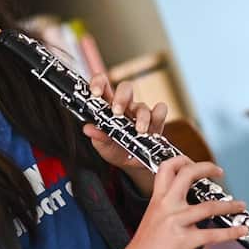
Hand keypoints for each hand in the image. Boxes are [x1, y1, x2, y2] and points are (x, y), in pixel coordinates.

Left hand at [83, 74, 166, 194]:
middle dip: (121, 98)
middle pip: (126, 88)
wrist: (132, 165)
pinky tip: (154, 127)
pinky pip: (160, 111)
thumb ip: (97, 137)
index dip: (99, 83)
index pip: (103, 85)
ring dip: (141, 117)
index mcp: (108, 106)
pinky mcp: (155, 121)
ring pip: (143, 104)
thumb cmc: (115, 150)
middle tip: (117, 112)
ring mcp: (140, 112)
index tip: (95, 92)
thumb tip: (88, 128)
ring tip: (139, 130)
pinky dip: (159, 115)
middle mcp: (125, 106)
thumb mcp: (103, 146)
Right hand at [98, 156, 248, 248]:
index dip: (182, 159)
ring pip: (209, 206)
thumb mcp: (152, 220)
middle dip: (207, 168)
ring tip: (241, 205)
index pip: (166, 168)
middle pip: (187, 174)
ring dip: (230, 205)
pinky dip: (232, 232)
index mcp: (157, 200)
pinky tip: (241, 231)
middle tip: (219, 171)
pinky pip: (213, 234)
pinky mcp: (184, 241)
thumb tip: (191, 207)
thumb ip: (169, 210)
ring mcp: (176, 222)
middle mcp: (167, 206)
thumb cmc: (143, 248)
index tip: (194, 162)